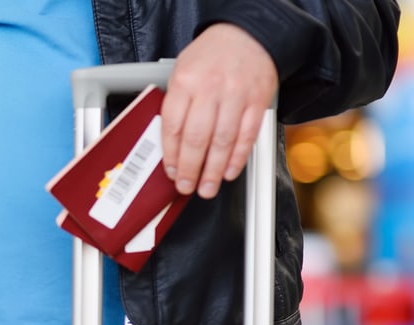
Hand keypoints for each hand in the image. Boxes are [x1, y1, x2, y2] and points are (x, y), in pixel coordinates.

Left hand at [161, 23, 277, 198]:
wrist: (248, 34)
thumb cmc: (210, 57)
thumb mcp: (181, 71)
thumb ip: (176, 104)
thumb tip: (169, 145)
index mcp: (185, 81)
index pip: (173, 126)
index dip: (171, 155)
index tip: (170, 172)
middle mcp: (211, 88)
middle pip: (197, 138)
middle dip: (190, 169)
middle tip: (186, 187)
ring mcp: (236, 95)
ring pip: (222, 141)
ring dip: (214, 170)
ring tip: (207, 188)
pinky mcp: (257, 101)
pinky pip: (247, 135)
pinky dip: (238, 157)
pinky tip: (229, 172)